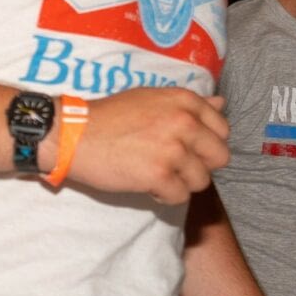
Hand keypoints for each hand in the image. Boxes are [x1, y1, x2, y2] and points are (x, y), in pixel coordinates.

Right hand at [62, 88, 230, 205]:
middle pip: (219, 157)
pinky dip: (164, 196)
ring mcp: (173, 149)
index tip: (185, 147)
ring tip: (156, 174)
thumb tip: (221, 103)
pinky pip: (180, 196)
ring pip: (201, 181)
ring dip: (180, 182)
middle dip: (198, 165)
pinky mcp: (159, 174)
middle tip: (172, 165)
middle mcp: (184, 122)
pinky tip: (146, 184)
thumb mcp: (151, 99)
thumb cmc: (109, 117)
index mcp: (184, 101)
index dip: (205, 144)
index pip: (222, 130)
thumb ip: (190, 105)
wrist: (73, 135)